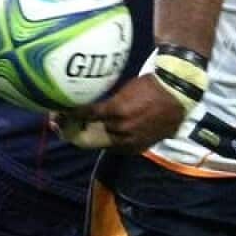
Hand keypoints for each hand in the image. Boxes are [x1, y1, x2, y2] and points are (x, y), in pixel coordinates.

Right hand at [58, 74, 185, 151]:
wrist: (178, 89)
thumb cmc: (172, 104)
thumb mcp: (161, 127)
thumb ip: (143, 131)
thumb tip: (137, 127)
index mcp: (135, 146)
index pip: (106, 147)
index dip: (90, 140)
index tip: (79, 132)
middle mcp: (125, 139)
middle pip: (93, 139)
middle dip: (75, 133)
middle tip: (60, 125)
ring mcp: (119, 125)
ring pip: (89, 126)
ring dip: (71, 122)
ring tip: (57, 115)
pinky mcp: (116, 109)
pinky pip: (90, 112)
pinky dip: (76, 110)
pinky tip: (64, 106)